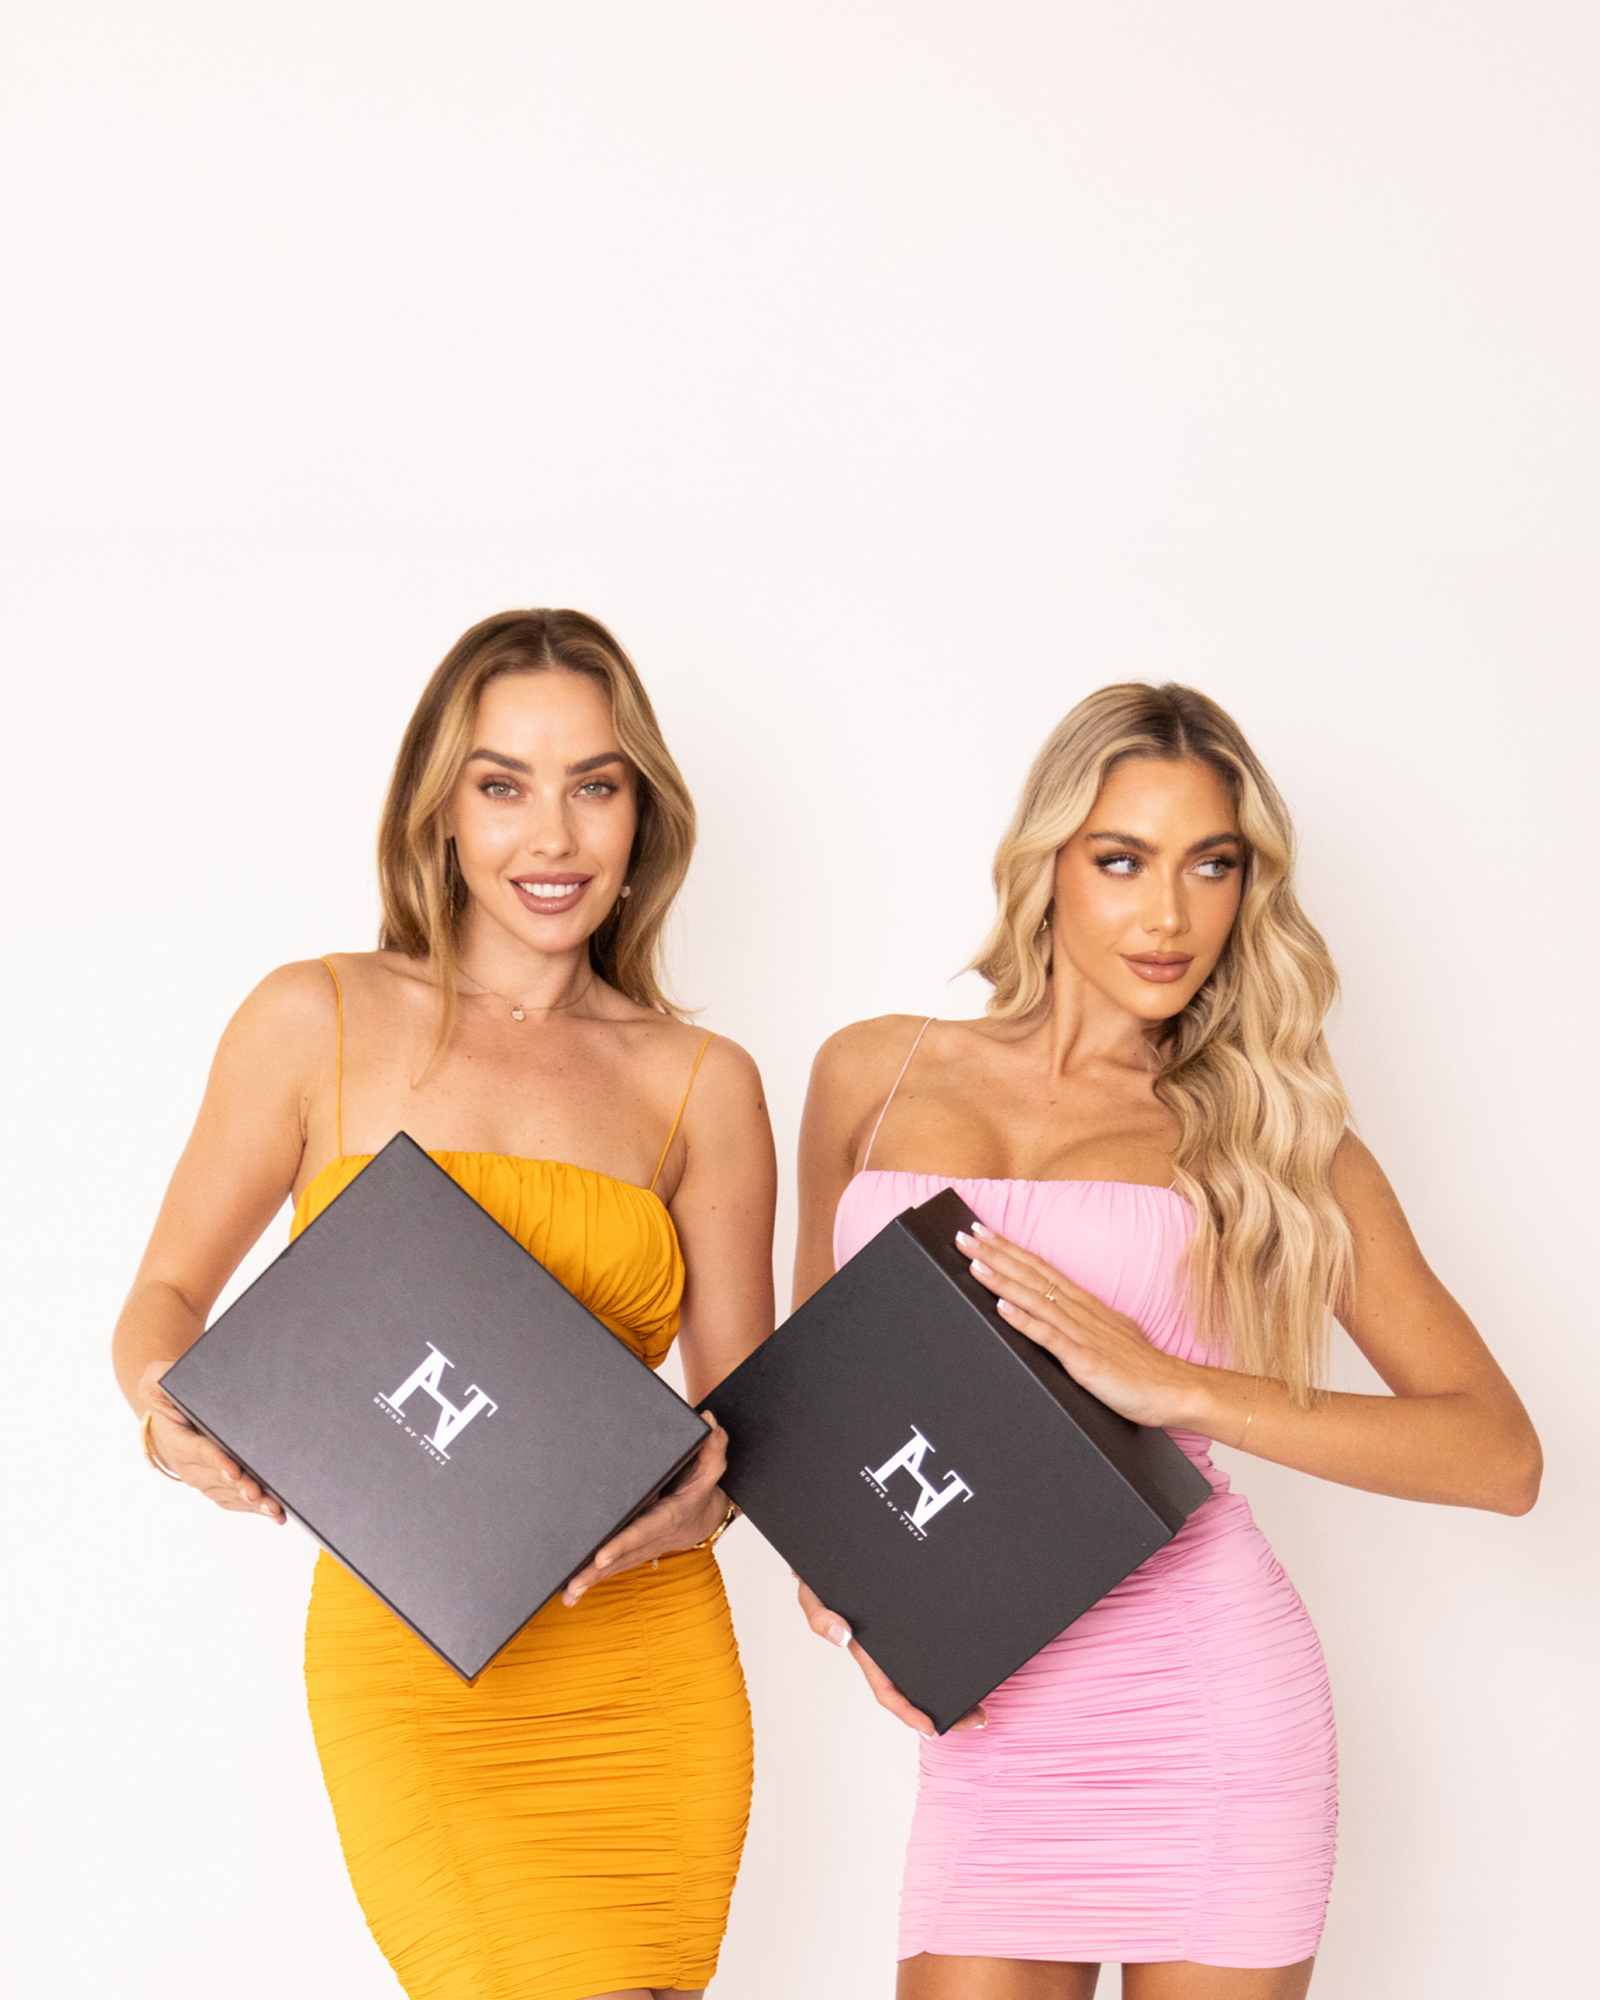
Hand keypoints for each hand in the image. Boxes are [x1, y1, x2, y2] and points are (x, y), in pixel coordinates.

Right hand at [137, 1363, 284, 1522]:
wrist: (168, 1417)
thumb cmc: (168, 1394)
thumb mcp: (157, 1380)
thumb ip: (160, 1376)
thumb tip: (167, 1372)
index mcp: (175, 1439)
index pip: (197, 1451)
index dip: (216, 1461)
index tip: (234, 1470)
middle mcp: (187, 1465)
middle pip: (216, 1478)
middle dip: (239, 1486)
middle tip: (259, 1492)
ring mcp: (202, 1479)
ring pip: (227, 1494)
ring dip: (250, 1503)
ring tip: (273, 1507)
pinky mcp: (215, 1485)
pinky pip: (233, 1501)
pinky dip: (253, 1509)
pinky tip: (275, 1512)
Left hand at [562, 1417, 730, 1606]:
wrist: (704, 1515)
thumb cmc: (701, 1488)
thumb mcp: (712, 1466)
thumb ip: (713, 1445)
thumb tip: (708, 1421)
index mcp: (668, 1516)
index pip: (642, 1531)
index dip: (622, 1544)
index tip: (600, 1555)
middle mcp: (652, 1537)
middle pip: (622, 1556)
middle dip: (597, 1572)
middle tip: (573, 1583)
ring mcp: (642, 1548)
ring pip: (615, 1567)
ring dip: (591, 1582)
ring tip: (568, 1594)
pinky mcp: (633, 1552)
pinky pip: (612, 1569)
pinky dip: (593, 1583)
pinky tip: (570, 1596)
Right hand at [795, 1578, 985, 1737]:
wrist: (836, 1546)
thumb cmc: (826, 1579)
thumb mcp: (813, 1595)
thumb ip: (819, 1615)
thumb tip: (840, 1636)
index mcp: (869, 1651)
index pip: (889, 1690)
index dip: (908, 1712)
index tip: (931, 1728)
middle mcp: (892, 1648)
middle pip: (921, 1690)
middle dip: (949, 1710)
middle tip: (979, 1717)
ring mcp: (909, 1632)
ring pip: (936, 1669)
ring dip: (959, 1687)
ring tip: (986, 1696)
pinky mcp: (923, 1609)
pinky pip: (944, 1637)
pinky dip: (962, 1649)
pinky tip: (981, 1651)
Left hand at [956, 1224, 1203, 1429]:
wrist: (1175, 1390)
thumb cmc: (1140, 1367)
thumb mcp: (1106, 1334)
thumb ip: (1077, 1322)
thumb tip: (1050, 1313)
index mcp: (1084, 1304)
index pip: (1040, 1268)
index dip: (1009, 1248)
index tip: (982, 1230)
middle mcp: (1081, 1312)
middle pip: (1032, 1275)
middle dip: (996, 1254)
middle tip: (964, 1234)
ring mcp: (1082, 1334)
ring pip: (1035, 1300)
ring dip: (1002, 1280)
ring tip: (975, 1263)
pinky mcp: (1085, 1360)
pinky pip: (1049, 1337)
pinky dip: (1024, 1320)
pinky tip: (1002, 1308)